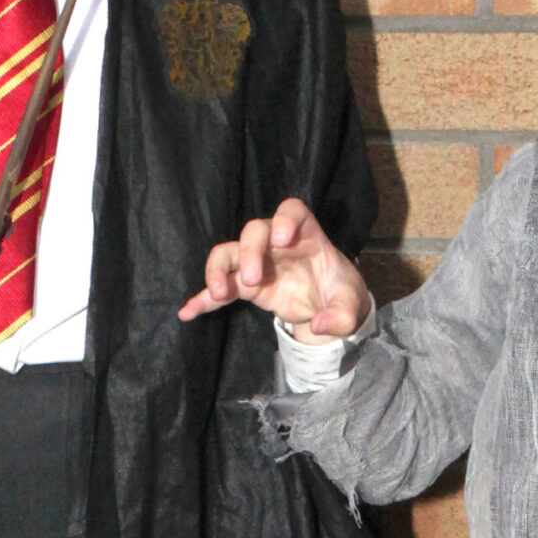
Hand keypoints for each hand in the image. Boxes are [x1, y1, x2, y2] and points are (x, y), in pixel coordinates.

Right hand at [180, 198, 373, 339]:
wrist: (328, 306)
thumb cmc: (339, 294)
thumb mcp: (350, 307)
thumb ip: (341, 316)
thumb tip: (321, 326)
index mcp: (306, 236)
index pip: (292, 212)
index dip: (284, 219)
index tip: (281, 239)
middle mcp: (276, 244)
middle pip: (253, 232)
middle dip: (249, 252)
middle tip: (252, 281)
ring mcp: (257, 263)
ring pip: (228, 253)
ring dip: (218, 270)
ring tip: (219, 293)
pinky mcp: (244, 286)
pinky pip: (219, 288)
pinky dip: (203, 299)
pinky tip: (187, 312)